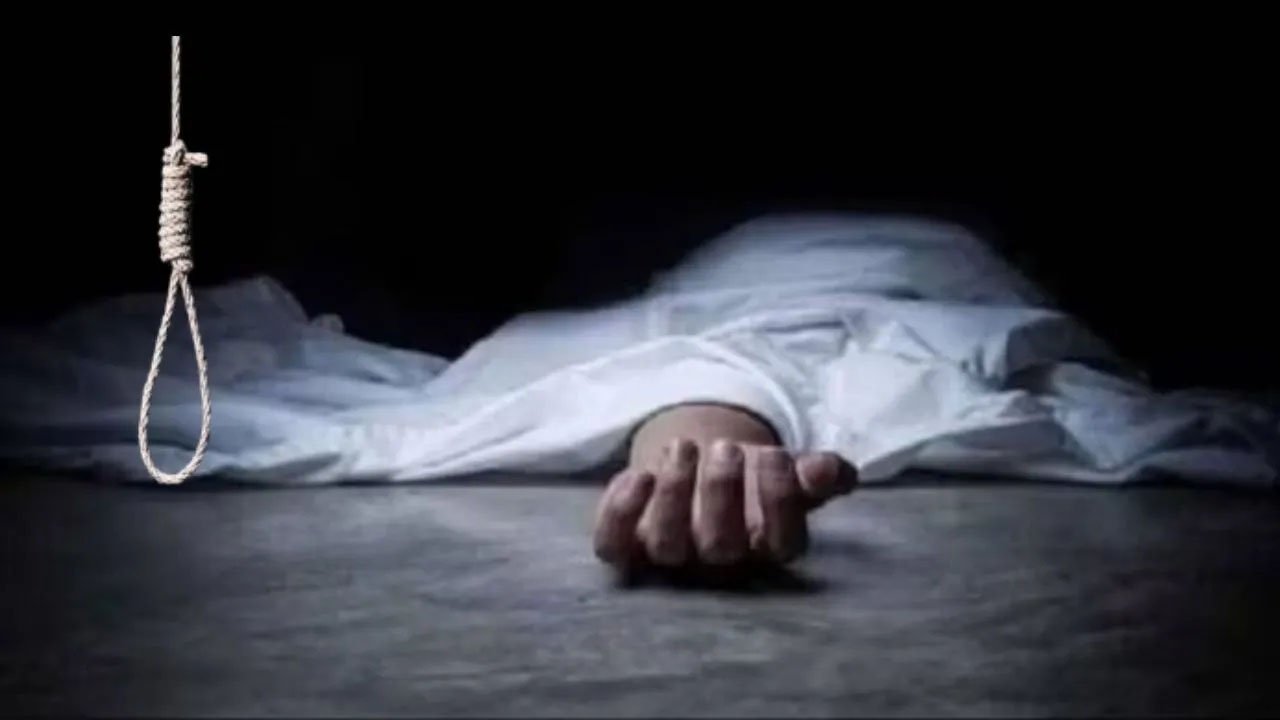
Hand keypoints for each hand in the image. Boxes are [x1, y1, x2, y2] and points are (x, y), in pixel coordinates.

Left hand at [593, 437, 857, 570]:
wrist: (696, 469)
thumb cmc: (750, 477)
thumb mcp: (787, 469)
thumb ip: (815, 473)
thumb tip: (827, 470)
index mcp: (765, 545)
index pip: (782, 543)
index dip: (780, 500)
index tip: (777, 454)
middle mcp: (717, 560)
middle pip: (721, 547)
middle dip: (722, 492)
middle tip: (725, 448)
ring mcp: (669, 555)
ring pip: (668, 545)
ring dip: (675, 493)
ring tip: (684, 447)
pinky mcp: (626, 545)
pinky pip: (612, 544)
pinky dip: (620, 513)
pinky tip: (636, 474)